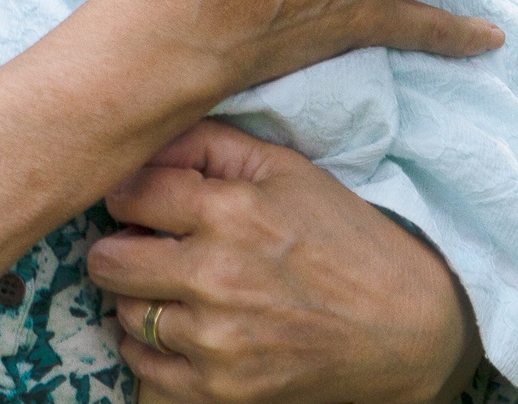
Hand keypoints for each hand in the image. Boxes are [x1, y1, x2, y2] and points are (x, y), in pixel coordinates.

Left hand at [86, 121, 482, 403]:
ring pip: (124, 314)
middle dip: (122, 248)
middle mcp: (216, 278)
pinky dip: (151, 348)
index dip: (129, 196)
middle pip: (108, 260)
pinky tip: (183, 329)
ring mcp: (218, 340)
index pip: (125, 195)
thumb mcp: (283, 168)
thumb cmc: (343, 238)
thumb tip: (139, 139)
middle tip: (149, 248)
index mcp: (230, 213)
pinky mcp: (223, 389)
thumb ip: (205, 143)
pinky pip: (144, 366)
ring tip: (175, 289)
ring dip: (139, 300)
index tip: (142, 204)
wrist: (409, 328)